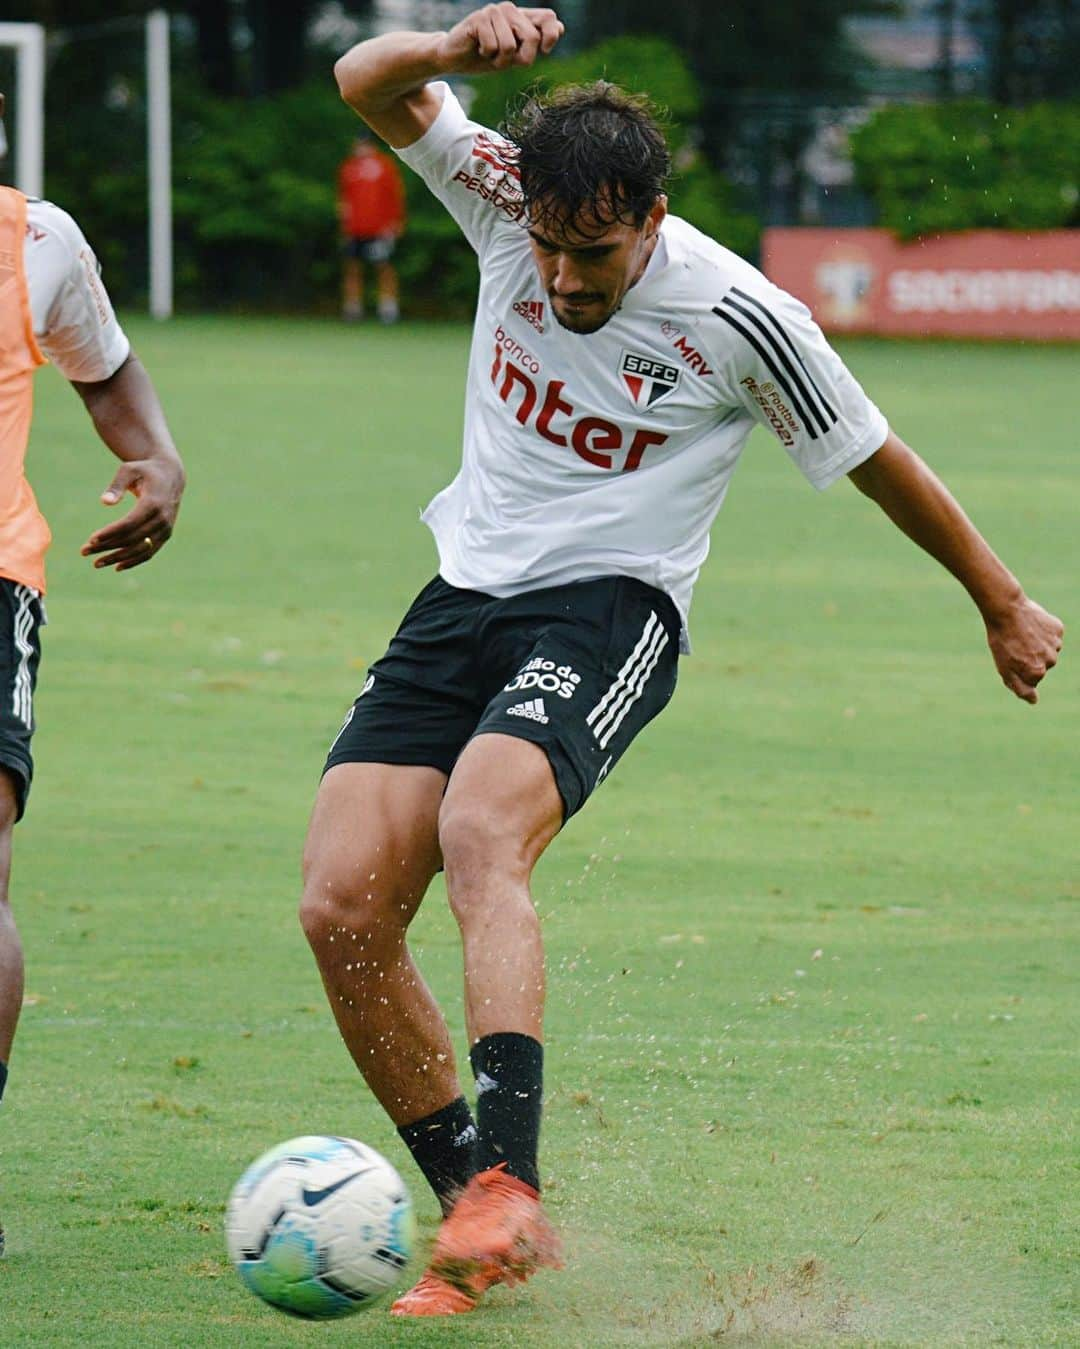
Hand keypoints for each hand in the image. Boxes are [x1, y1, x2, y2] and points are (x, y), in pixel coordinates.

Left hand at [80, 458, 184, 571]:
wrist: (170, 475)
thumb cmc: (144, 471)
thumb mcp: (128, 470)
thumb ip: (116, 486)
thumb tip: (104, 501)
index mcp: (154, 503)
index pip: (129, 524)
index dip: (110, 533)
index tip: (91, 539)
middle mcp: (162, 519)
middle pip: (131, 539)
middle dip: (107, 547)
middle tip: (84, 551)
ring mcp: (165, 529)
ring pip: (140, 550)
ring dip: (117, 558)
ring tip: (96, 563)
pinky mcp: (165, 535)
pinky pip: (149, 553)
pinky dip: (134, 561)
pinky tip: (117, 566)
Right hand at [435, 4, 562, 74]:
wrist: (455, 58)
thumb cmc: (485, 57)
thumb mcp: (514, 55)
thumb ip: (534, 43)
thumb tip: (560, 27)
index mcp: (521, 18)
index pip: (549, 18)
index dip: (551, 36)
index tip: (544, 51)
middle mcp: (510, 10)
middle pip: (532, 38)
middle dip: (521, 59)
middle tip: (504, 60)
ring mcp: (494, 11)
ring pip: (510, 45)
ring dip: (499, 60)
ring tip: (489, 54)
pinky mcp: (479, 18)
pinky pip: (493, 45)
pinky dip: (486, 54)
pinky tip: (478, 49)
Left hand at [986, 596, 1063, 702]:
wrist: (1007, 610)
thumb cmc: (1001, 640)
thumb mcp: (1004, 668)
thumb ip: (1020, 688)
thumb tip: (1034, 701)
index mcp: (1037, 672)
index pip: (1031, 678)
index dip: (1018, 668)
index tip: (1010, 657)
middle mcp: (1051, 660)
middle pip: (1041, 664)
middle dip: (1029, 657)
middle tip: (1015, 644)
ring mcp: (1056, 644)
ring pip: (1047, 649)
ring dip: (1036, 643)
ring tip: (1022, 634)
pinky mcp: (1058, 629)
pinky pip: (1051, 635)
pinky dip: (1042, 631)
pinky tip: (1031, 625)